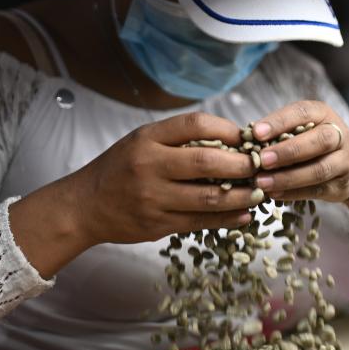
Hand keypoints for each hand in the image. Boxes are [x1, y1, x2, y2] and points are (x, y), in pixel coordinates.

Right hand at [77, 112, 260, 245]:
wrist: (85, 206)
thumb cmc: (120, 168)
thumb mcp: (142, 141)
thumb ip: (179, 139)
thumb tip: (232, 139)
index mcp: (147, 139)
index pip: (194, 124)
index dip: (227, 129)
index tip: (247, 137)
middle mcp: (149, 166)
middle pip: (207, 162)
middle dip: (243, 164)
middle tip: (263, 166)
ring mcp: (153, 198)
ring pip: (209, 198)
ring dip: (242, 196)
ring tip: (261, 192)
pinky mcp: (157, 225)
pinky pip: (200, 222)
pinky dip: (227, 219)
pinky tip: (244, 215)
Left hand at [250, 100, 348, 202]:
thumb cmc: (313, 141)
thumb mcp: (302, 128)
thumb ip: (279, 132)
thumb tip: (244, 140)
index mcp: (324, 114)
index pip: (302, 113)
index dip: (279, 122)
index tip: (255, 132)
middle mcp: (339, 135)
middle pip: (319, 141)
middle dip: (288, 151)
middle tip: (262, 160)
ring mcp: (344, 161)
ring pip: (319, 170)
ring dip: (288, 177)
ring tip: (262, 182)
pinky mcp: (342, 185)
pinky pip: (317, 190)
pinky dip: (293, 193)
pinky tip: (273, 194)